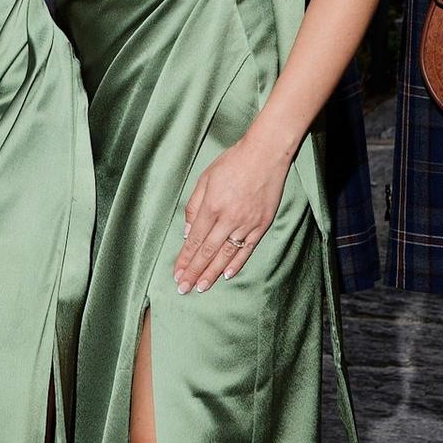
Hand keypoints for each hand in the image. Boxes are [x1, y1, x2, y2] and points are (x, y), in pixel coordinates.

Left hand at [174, 138, 286, 289]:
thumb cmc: (233, 162)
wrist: (265, 154)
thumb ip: (194, 207)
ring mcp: (246, 223)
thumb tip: (188, 232)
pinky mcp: (261, 224)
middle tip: (184, 288)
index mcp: (211, 206)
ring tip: (202, 287)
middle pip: (207, 252)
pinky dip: (237, 263)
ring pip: (226, 254)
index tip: (177, 274)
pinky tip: (227, 274)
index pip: (194, 240)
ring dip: (212, 273)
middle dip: (194, 272)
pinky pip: (247, 248)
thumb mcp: (205, 178)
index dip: (185, 260)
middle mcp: (228, 218)